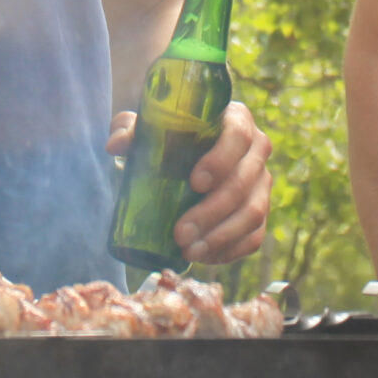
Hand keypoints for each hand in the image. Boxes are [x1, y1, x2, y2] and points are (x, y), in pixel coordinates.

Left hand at [108, 102, 273, 264]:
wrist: (185, 158)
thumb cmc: (170, 138)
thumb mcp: (150, 128)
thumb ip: (130, 129)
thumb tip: (115, 145)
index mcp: (236, 120)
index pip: (239, 136)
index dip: (221, 160)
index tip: (195, 182)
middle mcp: (256, 150)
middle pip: (244, 181)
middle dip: (213, 211)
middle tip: (180, 233)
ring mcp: (261, 183)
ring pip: (253, 212)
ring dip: (222, 236)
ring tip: (190, 251)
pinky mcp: (260, 211)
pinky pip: (255, 236)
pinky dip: (232, 250)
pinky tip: (206, 257)